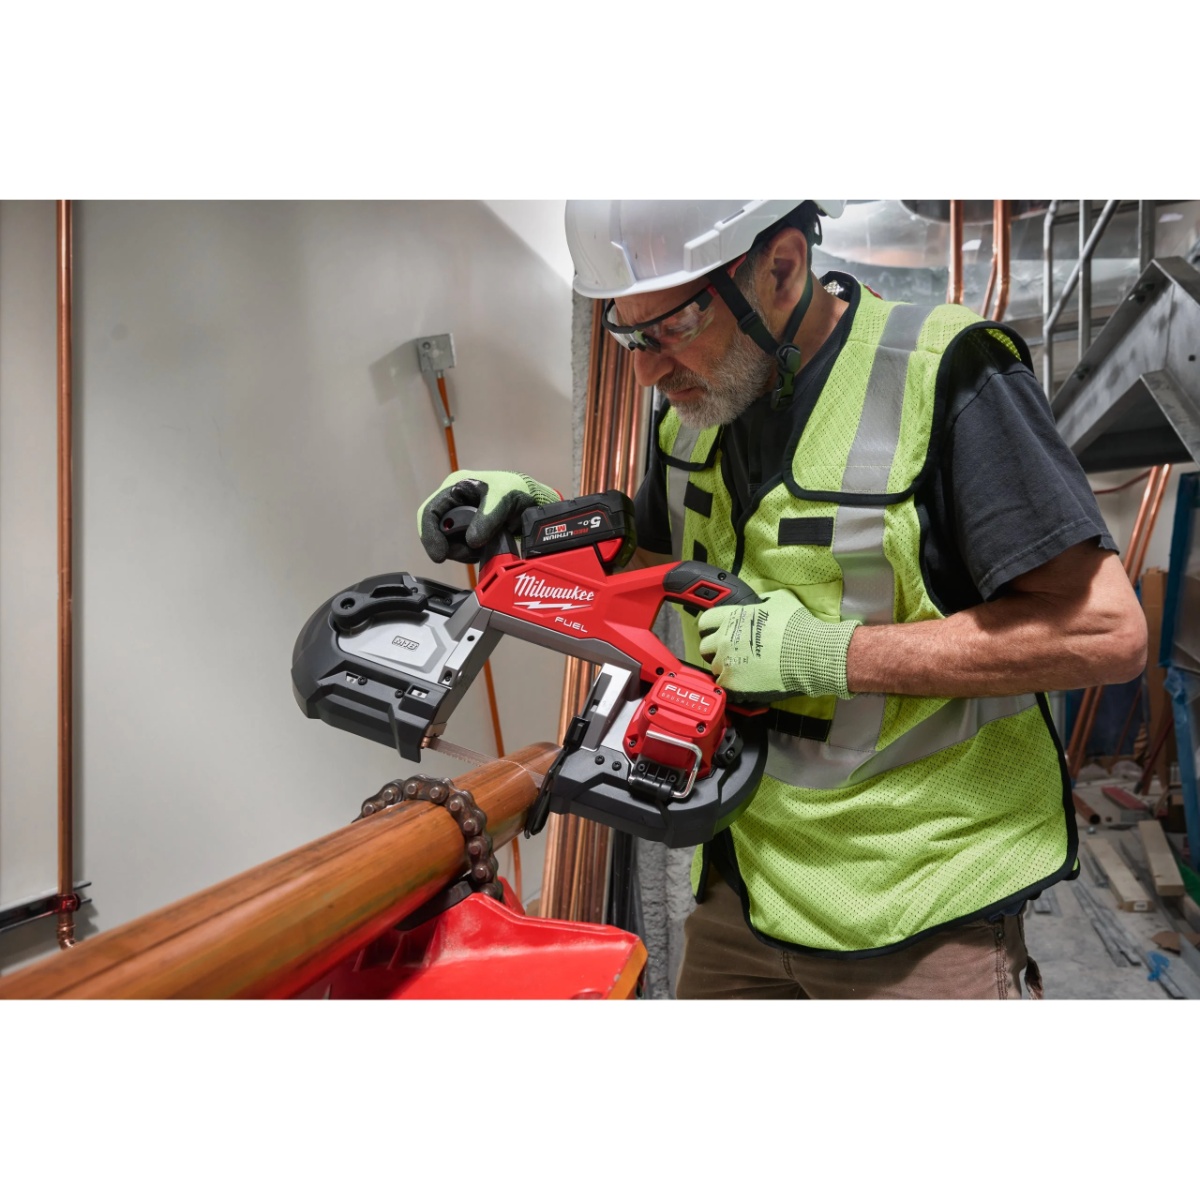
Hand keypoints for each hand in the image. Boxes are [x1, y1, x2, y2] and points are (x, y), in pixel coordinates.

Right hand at [417, 469, 560, 562]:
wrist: (534, 499)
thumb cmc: (516, 489)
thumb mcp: (502, 500)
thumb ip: (487, 519)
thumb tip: (472, 541)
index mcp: (454, 487)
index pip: (429, 512)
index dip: (429, 535)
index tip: (439, 555)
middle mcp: (453, 501)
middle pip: (437, 530)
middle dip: (451, 546)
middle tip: (469, 553)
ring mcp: (461, 516)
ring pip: (449, 541)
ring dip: (462, 551)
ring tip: (480, 550)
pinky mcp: (469, 529)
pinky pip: (461, 545)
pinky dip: (469, 552)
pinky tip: (482, 550)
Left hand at [696, 589, 860, 700]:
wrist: (809, 653)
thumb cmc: (797, 626)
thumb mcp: (781, 600)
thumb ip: (765, 600)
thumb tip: (763, 602)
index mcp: (733, 617)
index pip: (706, 621)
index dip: (711, 628)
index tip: (716, 633)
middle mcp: (724, 638)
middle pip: (705, 646)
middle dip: (715, 650)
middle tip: (731, 654)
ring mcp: (727, 662)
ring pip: (715, 668)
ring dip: (725, 669)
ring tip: (743, 671)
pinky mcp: (733, 683)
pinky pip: (724, 686)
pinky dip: (732, 686)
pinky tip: (745, 684)